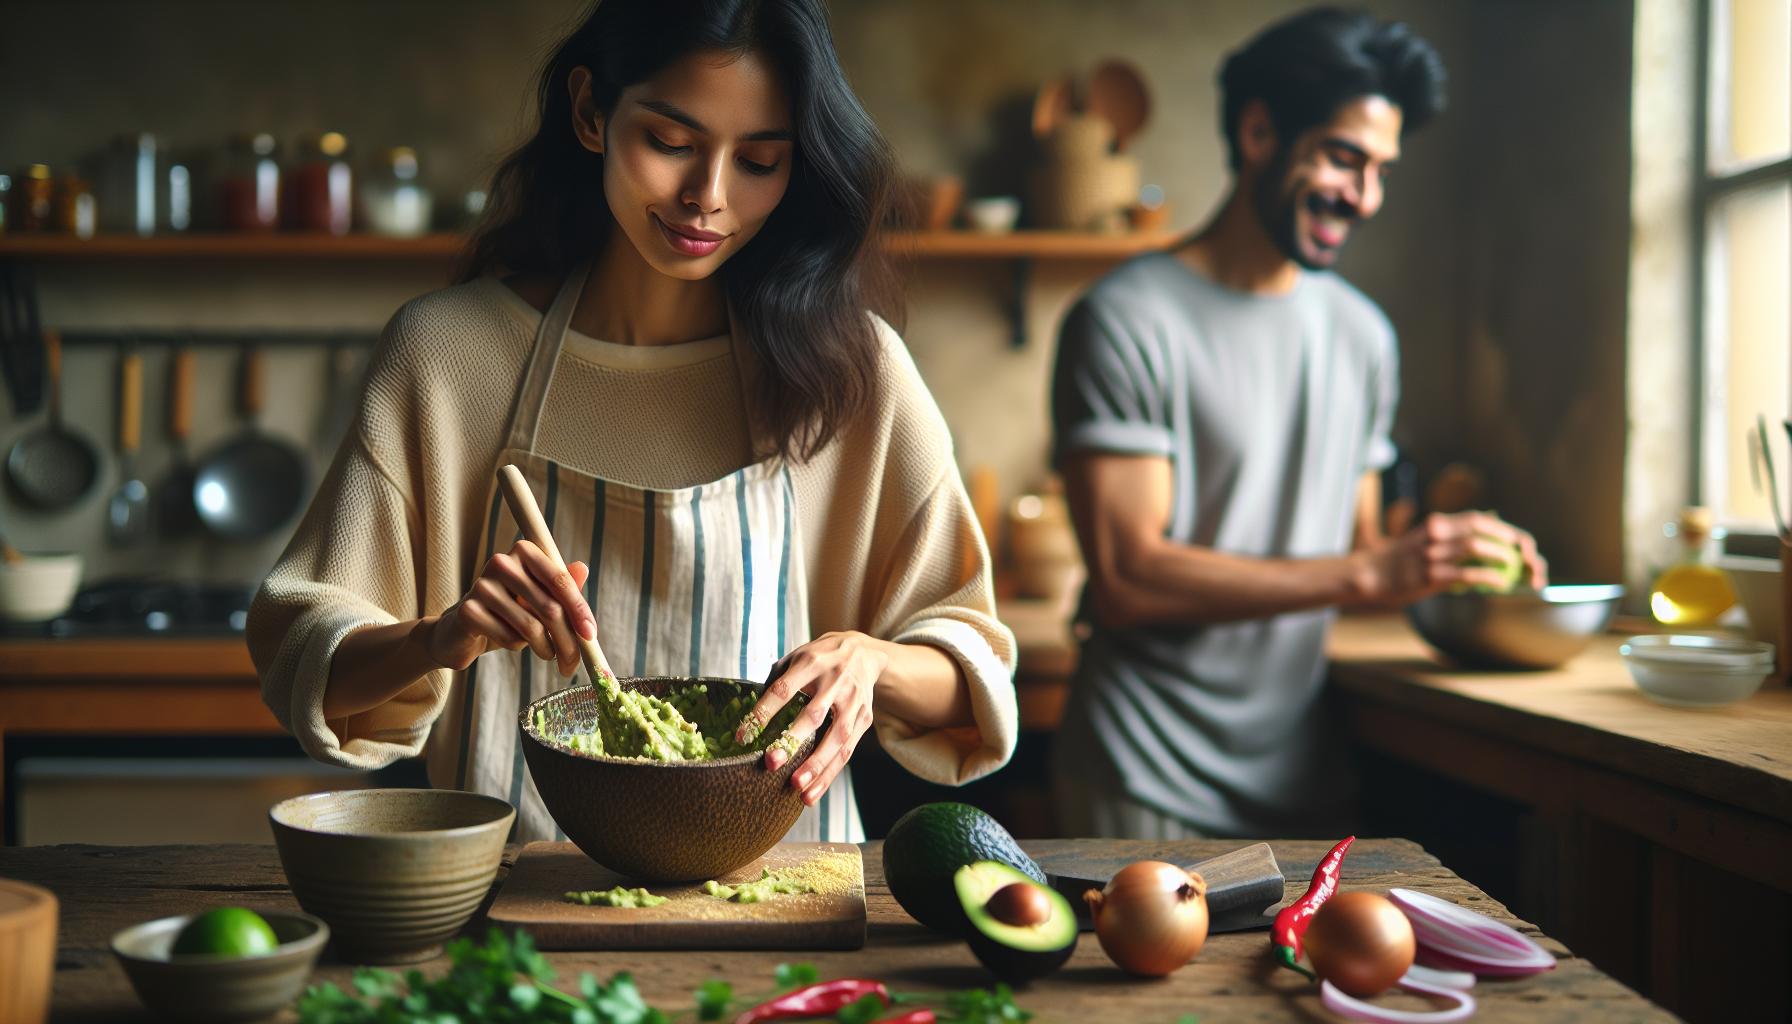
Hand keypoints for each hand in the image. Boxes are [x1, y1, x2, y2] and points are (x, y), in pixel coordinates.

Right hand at [425, 541, 594, 674]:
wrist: (463, 630)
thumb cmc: (510, 612)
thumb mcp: (540, 598)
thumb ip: (562, 586)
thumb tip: (583, 567)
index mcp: (524, 551)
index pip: (560, 580)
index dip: (579, 610)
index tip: (591, 636)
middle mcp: (502, 562)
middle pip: (550, 607)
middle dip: (568, 641)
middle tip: (573, 664)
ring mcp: (482, 585)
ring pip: (531, 626)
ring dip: (545, 648)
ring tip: (546, 653)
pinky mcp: (468, 610)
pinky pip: (509, 637)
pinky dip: (517, 646)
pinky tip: (510, 640)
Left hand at [735, 631, 886, 806]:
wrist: (864, 653)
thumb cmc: (820, 659)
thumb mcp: (797, 657)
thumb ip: (776, 682)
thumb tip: (752, 716)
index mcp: (811, 663)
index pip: (783, 689)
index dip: (763, 712)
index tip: (743, 736)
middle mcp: (834, 681)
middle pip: (814, 715)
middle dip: (793, 741)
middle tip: (772, 764)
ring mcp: (853, 702)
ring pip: (837, 738)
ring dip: (817, 766)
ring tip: (798, 790)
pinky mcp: (864, 718)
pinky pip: (847, 750)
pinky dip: (830, 773)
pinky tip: (813, 791)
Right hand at [1353, 511, 1547, 606]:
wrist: (1371, 575)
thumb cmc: (1400, 560)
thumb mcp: (1423, 538)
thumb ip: (1450, 534)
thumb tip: (1486, 526)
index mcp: (1436, 523)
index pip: (1476, 519)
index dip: (1500, 528)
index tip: (1516, 539)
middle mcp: (1435, 534)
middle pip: (1480, 530)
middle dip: (1508, 541)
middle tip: (1523, 555)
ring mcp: (1432, 554)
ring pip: (1475, 548)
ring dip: (1500, 556)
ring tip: (1513, 566)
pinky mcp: (1430, 575)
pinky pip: (1468, 574)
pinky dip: (1489, 577)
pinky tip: (1500, 584)